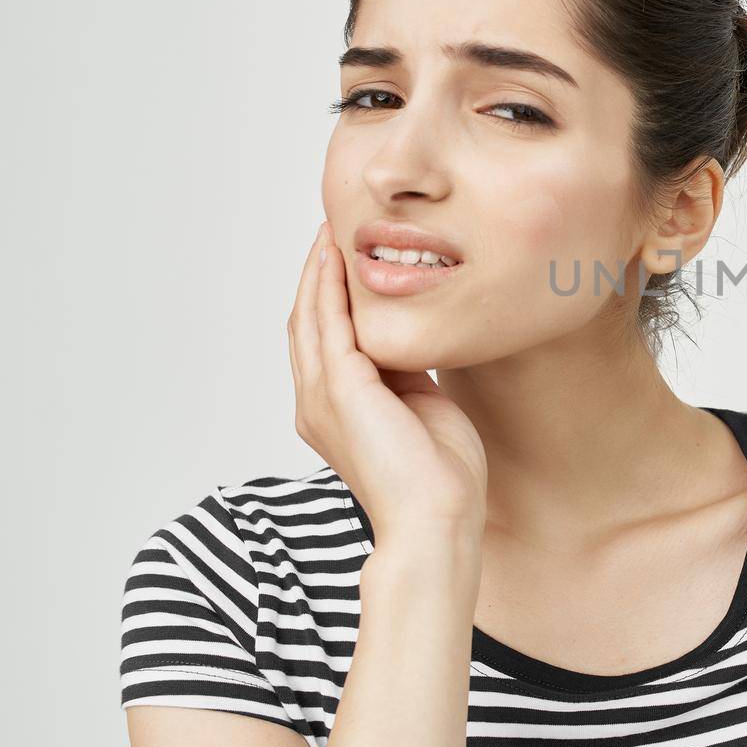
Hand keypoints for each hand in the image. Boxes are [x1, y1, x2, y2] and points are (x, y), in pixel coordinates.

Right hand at [287, 221, 487, 543]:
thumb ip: (410, 375)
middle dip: (317, 272)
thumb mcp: (423, 408)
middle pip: (306, 320)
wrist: (437, 520)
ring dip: (319, 269)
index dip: (329, 295)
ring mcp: (322, 396)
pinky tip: (338, 256)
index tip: (346, 255)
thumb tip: (417, 342)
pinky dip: (330, 286)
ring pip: (310, 315)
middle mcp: (316, 402)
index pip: (323, 339)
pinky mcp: (340, 390)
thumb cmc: (440, 477)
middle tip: (332, 226)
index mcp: (334, 411)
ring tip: (331, 229)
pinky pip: (328, 323)